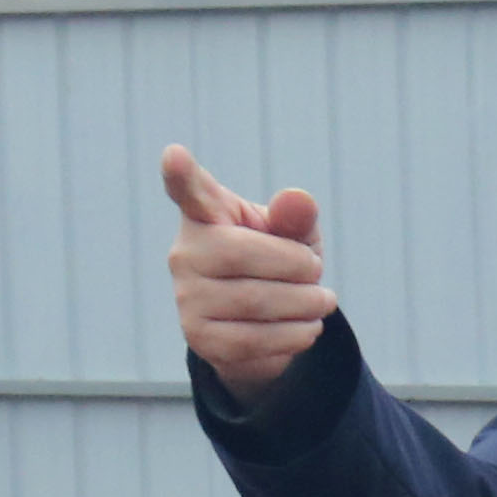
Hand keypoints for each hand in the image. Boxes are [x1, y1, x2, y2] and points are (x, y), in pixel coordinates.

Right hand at [162, 143, 336, 405]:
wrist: (266, 324)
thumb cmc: (278, 265)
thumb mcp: (293, 236)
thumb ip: (295, 217)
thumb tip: (297, 200)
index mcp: (207, 214)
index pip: (190, 191)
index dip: (181, 175)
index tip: (175, 155)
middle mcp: (185, 252)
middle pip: (242, 253)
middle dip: (297, 266)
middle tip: (317, 272)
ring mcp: (186, 296)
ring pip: (255, 302)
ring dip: (306, 304)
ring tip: (321, 302)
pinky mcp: (199, 337)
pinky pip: (255, 340)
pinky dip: (295, 335)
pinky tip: (307, 327)